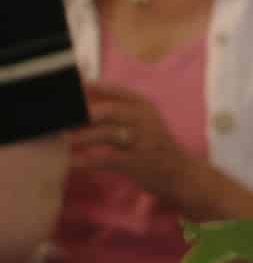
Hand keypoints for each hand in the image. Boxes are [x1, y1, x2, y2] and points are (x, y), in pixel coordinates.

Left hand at [69, 84, 202, 211]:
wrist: (181, 173)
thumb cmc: (154, 146)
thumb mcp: (141, 123)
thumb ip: (116, 112)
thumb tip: (80, 103)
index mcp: (144, 105)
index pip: (115, 90)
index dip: (89, 89)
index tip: (68, 90)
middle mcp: (146, 119)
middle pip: (110, 110)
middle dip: (83, 114)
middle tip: (61, 119)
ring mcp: (144, 141)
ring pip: (109, 133)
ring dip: (82, 137)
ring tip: (62, 141)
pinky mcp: (139, 162)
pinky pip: (107, 159)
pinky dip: (86, 161)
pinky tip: (71, 163)